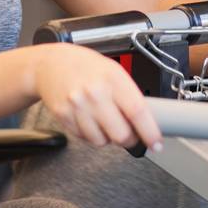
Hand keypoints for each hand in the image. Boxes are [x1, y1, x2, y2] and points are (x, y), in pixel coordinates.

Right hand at [32, 44, 161, 150]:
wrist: (51, 64)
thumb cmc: (86, 66)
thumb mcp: (113, 71)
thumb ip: (129, 95)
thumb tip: (146, 122)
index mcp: (113, 79)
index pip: (137, 111)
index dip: (150, 132)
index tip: (156, 143)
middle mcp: (95, 93)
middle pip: (120, 134)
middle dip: (129, 139)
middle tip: (131, 135)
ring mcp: (78, 106)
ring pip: (101, 141)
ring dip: (108, 138)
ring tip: (105, 121)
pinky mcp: (64, 117)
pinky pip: (84, 139)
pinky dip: (91, 134)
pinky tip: (89, 119)